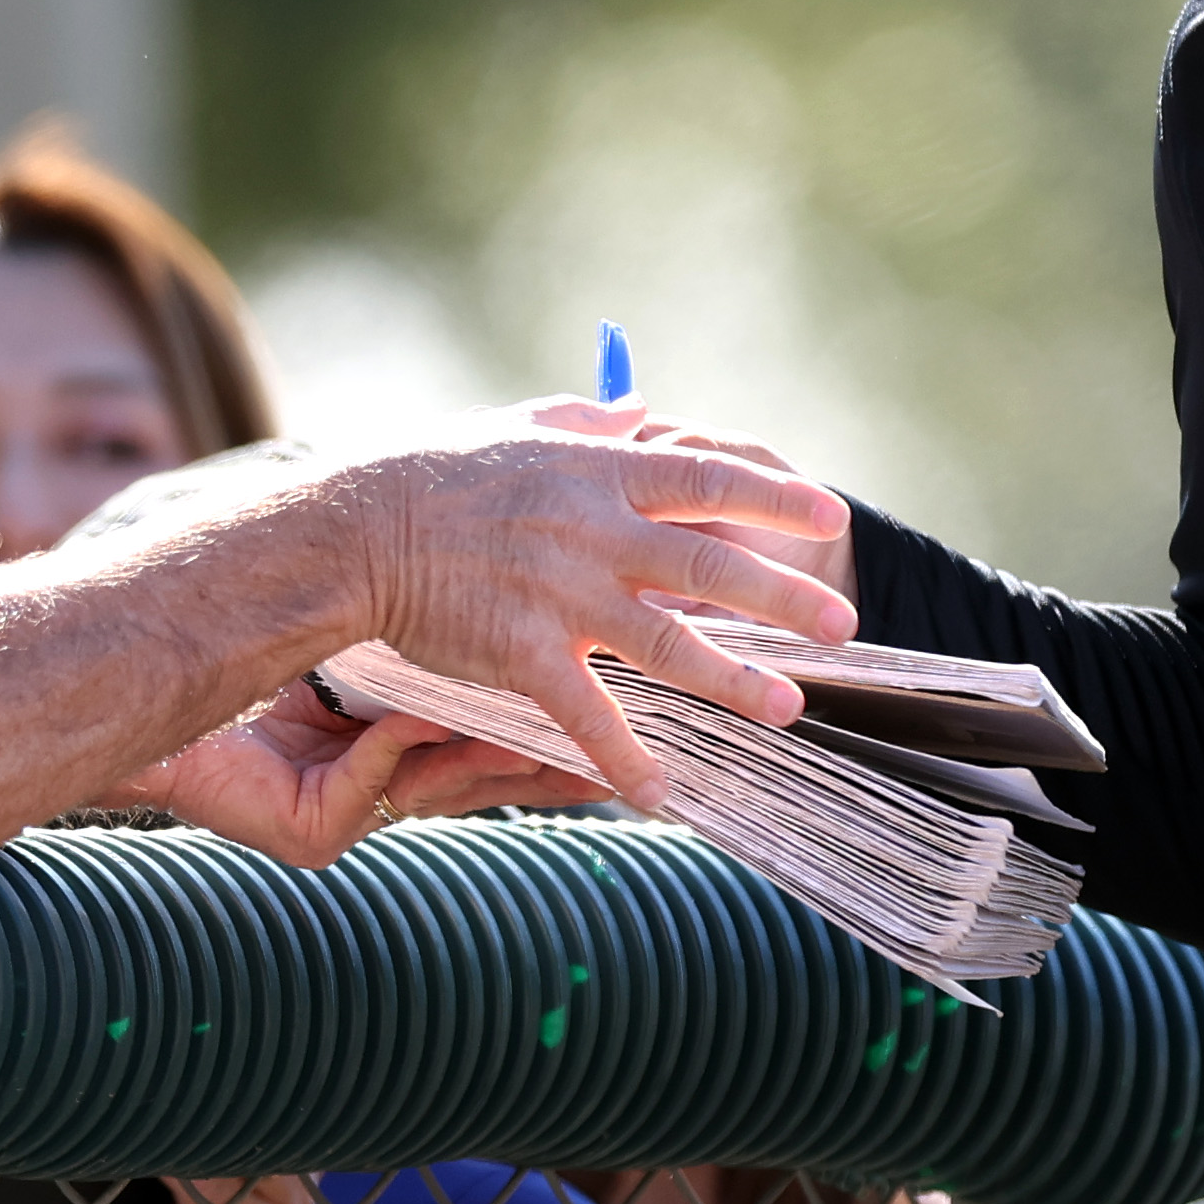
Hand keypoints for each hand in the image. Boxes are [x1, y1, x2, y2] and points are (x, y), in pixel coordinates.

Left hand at [117, 683, 595, 865]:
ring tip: (539, 733)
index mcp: (408, 756)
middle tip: (611, 744)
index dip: (566, 735)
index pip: (503, 747)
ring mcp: (353, 820)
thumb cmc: (252, 688)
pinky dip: (400, 745)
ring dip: (488, 758)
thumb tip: (517, 604)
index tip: (624, 706)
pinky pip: (372, 780)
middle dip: (551, 761)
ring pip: (439, 790)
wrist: (161, 725)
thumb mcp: (356, 668)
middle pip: (488, 781)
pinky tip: (424, 715)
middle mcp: (388, 796)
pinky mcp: (314, 832)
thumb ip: (429, 655)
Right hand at [340, 418, 856, 806]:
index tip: (828, 513)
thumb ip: (591, 425)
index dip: (775, 499)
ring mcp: (562, 595)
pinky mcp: (524, 652)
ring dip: (735, 680)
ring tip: (790, 708)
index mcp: (602, 475)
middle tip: (844, 626)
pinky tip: (663, 792)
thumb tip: (642, 411)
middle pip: (712, 567)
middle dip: (786, 597)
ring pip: (668, 645)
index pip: (711, 480)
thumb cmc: (436, 472)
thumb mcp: (520, 427)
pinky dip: (626, 757)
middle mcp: (595, 532)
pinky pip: (589, 714)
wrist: (358, 529)